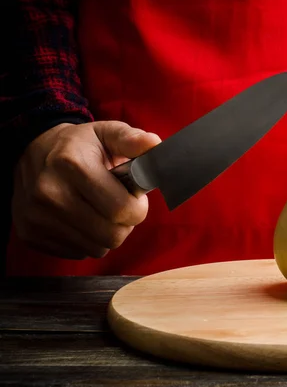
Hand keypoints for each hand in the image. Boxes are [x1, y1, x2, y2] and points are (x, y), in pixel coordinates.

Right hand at [12, 121, 160, 259]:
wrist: (34, 152)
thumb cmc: (81, 146)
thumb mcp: (108, 134)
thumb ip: (133, 140)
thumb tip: (155, 145)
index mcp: (71, 164)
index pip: (121, 209)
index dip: (138, 208)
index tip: (135, 197)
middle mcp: (49, 192)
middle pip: (111, 235)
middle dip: (125, 223)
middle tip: (120, 206)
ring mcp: (36, 217)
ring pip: (97, 248)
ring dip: (108, 234)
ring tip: (102, 211)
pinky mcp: (31, 234)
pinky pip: (79, 252)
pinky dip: (88, 240)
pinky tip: (83, 218)